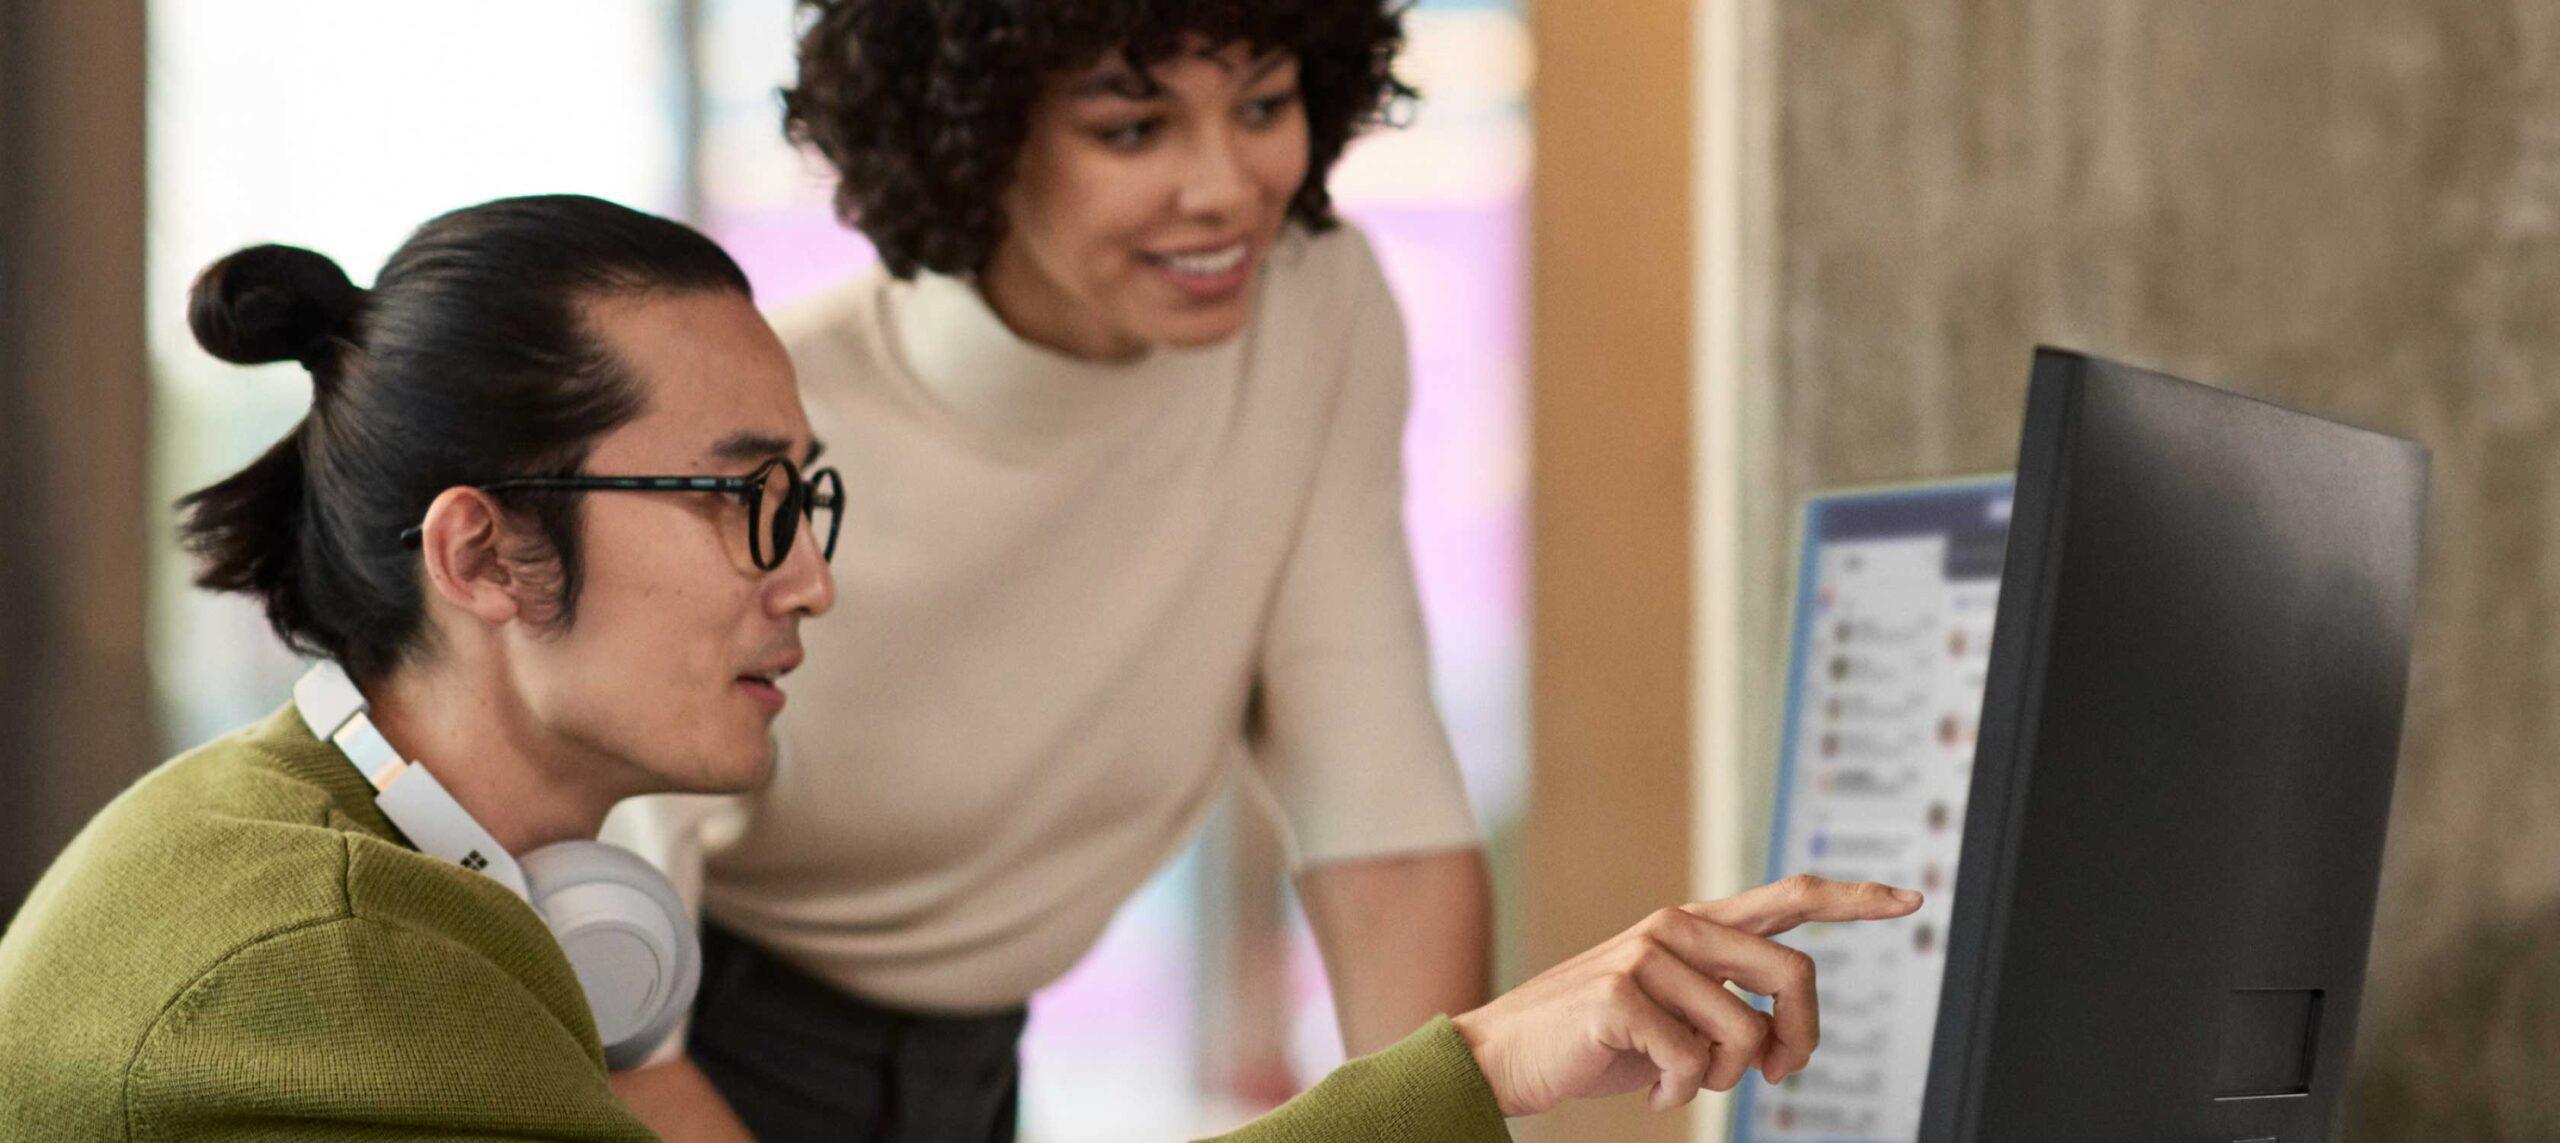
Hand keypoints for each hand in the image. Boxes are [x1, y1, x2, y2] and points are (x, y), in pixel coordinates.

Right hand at [1448, 875, 1920, 1116]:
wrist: (1504, 1055)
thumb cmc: (1594, 1041)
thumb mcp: (1670, 1014)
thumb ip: (1724, 1003)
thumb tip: (1783, 1037)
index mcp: (1693, 926)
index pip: (1790, 897)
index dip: (1854, 900)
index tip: (1911, 900)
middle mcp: (1675, 927)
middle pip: (1793, 977)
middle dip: (1800, 1040)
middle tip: (1778, 1078)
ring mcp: (1646, 955)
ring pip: (1745, 1034)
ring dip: (1723, 1081)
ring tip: (1677, 1080)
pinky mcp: (1620, 994)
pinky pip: (1695, 1064)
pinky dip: (1678, 1094)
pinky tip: (1646, 1088)